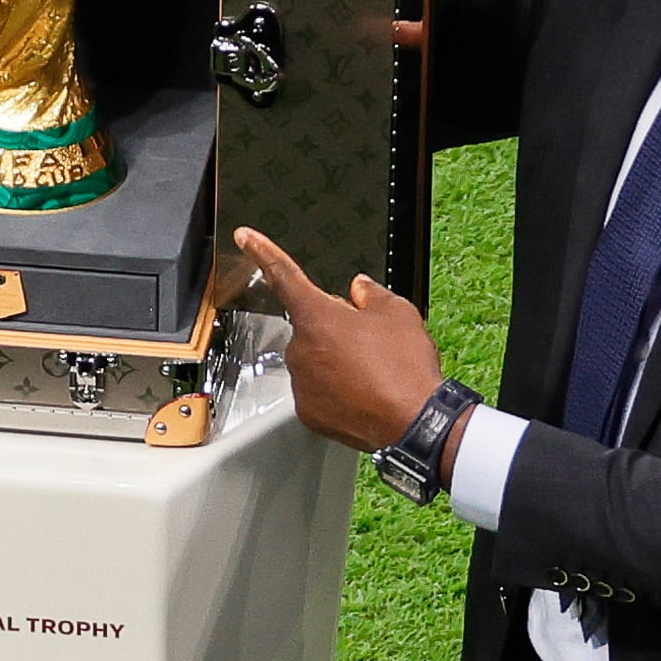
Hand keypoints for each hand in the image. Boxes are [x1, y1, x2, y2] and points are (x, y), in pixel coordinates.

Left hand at [233, 226, 457, 455]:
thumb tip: (360, 290)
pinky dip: (337, 390)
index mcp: (318, 316)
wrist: (416, 423)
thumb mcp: (397, 313)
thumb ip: (371, 294)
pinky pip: (318, 391)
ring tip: (374, 372)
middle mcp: (301, 349)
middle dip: (335, 328)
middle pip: (312, 326)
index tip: (244, 237)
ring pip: (315, 360)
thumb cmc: (405, 368)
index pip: (283, 274)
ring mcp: (303, 384)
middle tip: (371, 342)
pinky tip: (364, 393)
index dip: (262, 251)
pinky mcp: (310, 413)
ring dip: (337, 360)